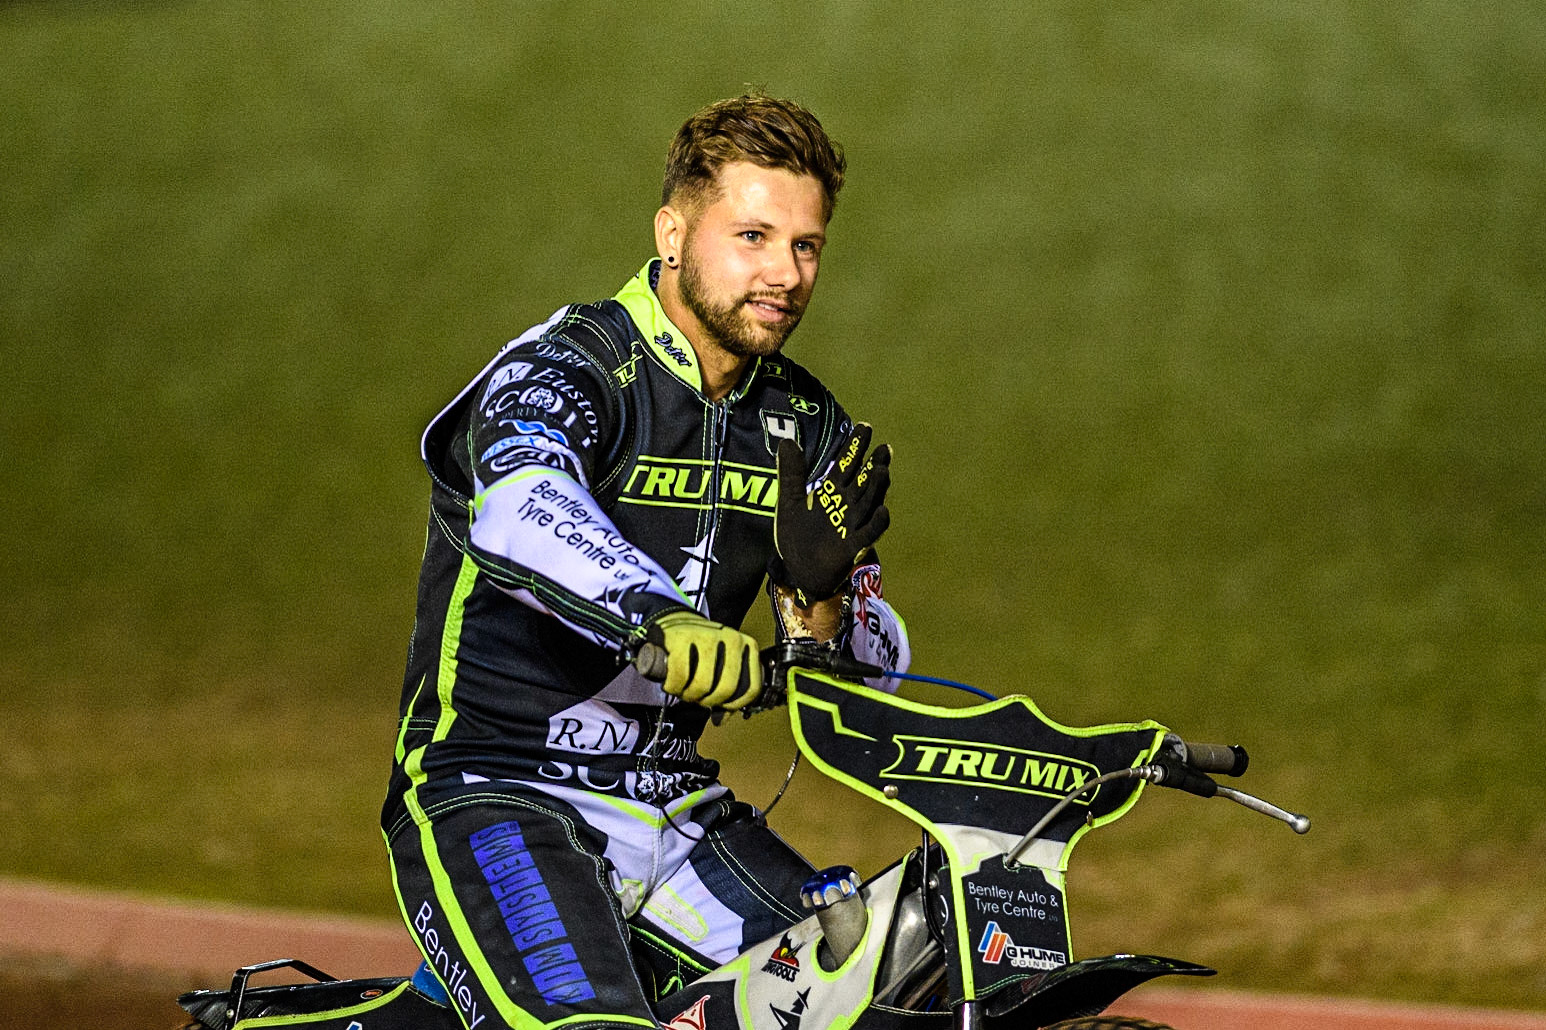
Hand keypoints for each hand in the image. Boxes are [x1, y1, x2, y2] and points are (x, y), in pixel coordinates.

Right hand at [643, 610, 761, 709]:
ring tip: (684, 689)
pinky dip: (674, 686)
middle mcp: (732, 639)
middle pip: (727, 689)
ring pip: (704, 684)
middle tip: (697, 697)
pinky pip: (681, 675)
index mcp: (747, 646)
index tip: (720, 706)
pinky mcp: (682, 637)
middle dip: (708, 701)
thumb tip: (722, 719)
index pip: (751, 688)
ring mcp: (708, 636)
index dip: (733, 704)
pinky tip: (672, 684)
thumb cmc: (699, 651)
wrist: (673, 624)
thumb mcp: (721, 667)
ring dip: (690, 695)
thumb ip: (727, 693)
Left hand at [771, 422, 891, 604]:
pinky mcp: (852, 546)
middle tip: (883, 447)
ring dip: (877, 487)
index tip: (864, 426)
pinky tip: (883, 510)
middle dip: (873, 464)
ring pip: (869, 503)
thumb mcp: (789, 502)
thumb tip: (787, 441)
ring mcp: (852, 525)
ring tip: (882, 469)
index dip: (854, 447)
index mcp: (831, 492)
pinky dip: (876, 523)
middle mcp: (846, 505)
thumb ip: (791, 473)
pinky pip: (868, 533)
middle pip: (863, 481)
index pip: (845, 465)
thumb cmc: (796, 536)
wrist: (798, 570)